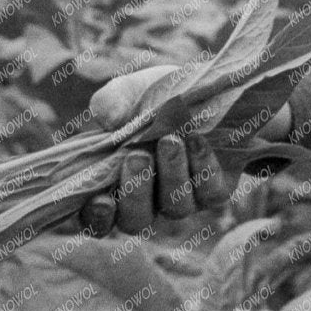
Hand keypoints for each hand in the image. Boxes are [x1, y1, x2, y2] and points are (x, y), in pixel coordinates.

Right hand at [74, 88, 293, 236]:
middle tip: (138, 156)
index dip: (97, 217)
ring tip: (170, 140)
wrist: (205, 91)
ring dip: (171, 173)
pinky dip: (202, 166)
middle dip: (135, 191)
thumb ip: (111, 101)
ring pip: (174, 207)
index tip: (100, 199)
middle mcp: (146, 201)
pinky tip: (197, 140)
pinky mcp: (213, 191)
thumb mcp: (129, 92)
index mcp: (113, 184)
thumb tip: (105, 117)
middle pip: (135, 220)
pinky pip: (209, 192)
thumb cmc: (152, 98)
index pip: (97, 219)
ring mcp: (180, 200)